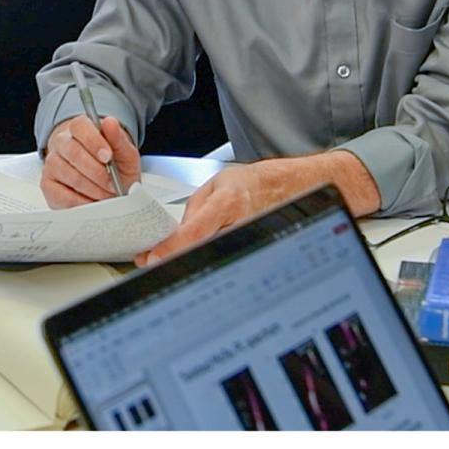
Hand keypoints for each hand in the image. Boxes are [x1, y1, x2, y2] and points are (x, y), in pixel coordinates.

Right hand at [41, 115, 140, 208]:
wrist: (106, 184)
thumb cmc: (115, 166)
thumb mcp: (125, 154)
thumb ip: (119, 139)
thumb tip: (110, 122)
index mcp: (79, 128)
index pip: (79, 127)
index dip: (93, 141)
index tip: (108, 157)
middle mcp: (62, 143)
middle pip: (73, 152)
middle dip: (97, 171)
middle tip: (113, 184)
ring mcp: (52, 164)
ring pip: (70, 175)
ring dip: (93, 189)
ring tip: (106, 194)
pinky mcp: (48, 185)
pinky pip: (63, 196)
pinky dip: (82, 202)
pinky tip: (93, 201)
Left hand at [134, 151, 380, 266]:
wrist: (295, 187)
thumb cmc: (256, 183)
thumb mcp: (217, 184)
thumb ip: (195, 209)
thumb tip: (177, 234)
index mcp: (229, 204)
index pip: (194, 232)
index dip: (172, 248)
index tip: (153, 258)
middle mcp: (242, 225)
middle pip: (203, 251)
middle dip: (176, 259)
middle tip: (152, 264)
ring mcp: (252, 241)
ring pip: (217, 260)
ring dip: (192, 264)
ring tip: (171, 263)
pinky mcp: (258, 252)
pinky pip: (230, 262)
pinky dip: (212, 266)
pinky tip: (198, 265)